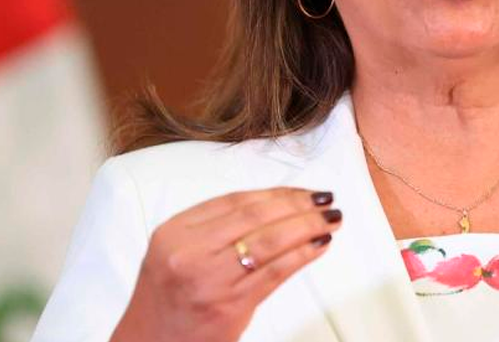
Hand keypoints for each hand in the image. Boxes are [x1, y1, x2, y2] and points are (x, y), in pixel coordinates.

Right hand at [110, 187, 341, 341]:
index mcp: (174, 231)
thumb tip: (275, 205)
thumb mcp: (175, 251)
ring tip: (331, 219)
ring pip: (270, 241)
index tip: (302, 191)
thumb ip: (214, 227)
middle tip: (324, 200)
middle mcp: (190, 252)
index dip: (276, 193)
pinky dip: (302, 255)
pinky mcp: (229, 306)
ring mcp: (210, 279)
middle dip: (297, 205)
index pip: (236, 200)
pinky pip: (276, 272)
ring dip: (307, 226)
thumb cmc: (167, 299)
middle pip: (255, 216)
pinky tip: (319, 245)